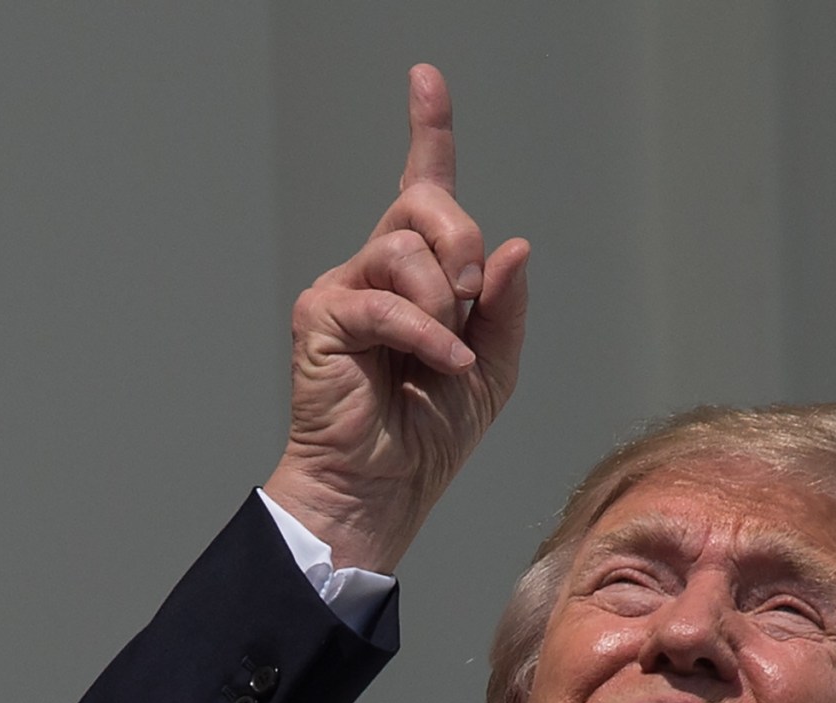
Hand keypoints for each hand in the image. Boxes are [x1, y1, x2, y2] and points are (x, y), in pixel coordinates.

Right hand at [264, 63, 531, 573]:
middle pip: (425, 204)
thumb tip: (514, 244)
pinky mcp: (321, 316)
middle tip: (472, 294)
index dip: (427, 130)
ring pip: (403, 248)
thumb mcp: (493, 366)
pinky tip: (442, 364)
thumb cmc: (429, 436)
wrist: (383, 490)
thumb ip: (504, 306)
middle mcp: (377, 269)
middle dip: (462, 240)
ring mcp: (344, 288)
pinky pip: (385, 302)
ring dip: (444, 302)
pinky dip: (426, 335)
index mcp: (419, 274)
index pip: (423, 188)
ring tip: (449, 351)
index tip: (425, 79)